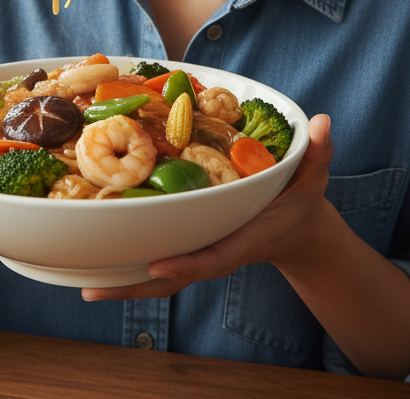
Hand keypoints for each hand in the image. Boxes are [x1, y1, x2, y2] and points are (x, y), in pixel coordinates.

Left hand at [81, 113, 333, 301]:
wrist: (297, 230)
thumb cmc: (301, 201)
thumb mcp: (314, 176)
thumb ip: (318, 152)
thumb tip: (324, 123)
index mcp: (245, 237)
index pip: (215, 255)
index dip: (186, 262)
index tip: (156, 265)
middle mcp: (218, 249)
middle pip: (175, 275)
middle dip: (136, 284)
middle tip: (94, 287)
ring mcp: (203, 252)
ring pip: (161, 276)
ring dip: (125, 282)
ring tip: (86, 287)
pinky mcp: (193, 247)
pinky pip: (159, 260)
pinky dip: (131, 266)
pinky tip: (98, 266)